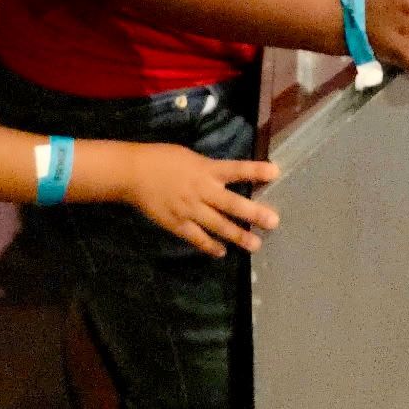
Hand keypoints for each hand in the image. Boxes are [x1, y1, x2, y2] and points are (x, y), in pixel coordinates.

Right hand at [115, 147, 280, 259]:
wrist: (133, 173)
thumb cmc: (162, 159)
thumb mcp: (190, 157)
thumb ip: (208, 169)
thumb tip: (226, 177)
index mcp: (205, 169)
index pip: (236, 169)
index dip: (256, 171)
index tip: (275, 172)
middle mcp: (201, 190)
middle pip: (232, 204)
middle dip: (254, 213)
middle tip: (273, 222)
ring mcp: (190, 209)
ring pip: (218, 225)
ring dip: (238, 236)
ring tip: (255, 245)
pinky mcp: (177, 224)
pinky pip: (197, 238)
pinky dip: (210, 246)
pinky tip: (221, 252)